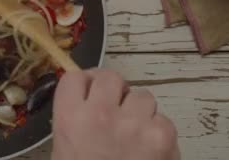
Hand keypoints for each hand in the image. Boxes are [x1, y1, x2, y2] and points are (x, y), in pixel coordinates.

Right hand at [52, 69, 179, 159]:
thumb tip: (87, 97)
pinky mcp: (162, 136)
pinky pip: (163, 118)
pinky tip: (149, 150)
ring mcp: (134, 123)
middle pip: (110, 77)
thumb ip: (74, 119)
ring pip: (142, 95)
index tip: (89, 92)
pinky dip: (158, 132)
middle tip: (114, 109)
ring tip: (134, 134)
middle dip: (114, 91)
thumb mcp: (65, 150)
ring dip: (139, 111)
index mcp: (70, 119)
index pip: (75, 77)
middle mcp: (101, 114)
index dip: (84, 83)